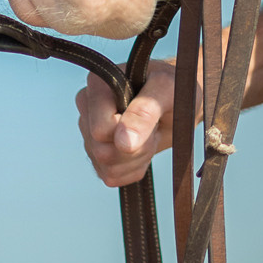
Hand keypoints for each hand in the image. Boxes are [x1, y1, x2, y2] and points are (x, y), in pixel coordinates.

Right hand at [77, 58, 176, 187]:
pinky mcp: (96, 154)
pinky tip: (142, 148)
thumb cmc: (172, 87)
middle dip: (137, 147)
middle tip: (153, 127)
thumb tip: (123, 143)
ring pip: (107, 168)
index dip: (129, 132)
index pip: (100, 130)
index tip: (149, 115)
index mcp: (97, 84)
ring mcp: (88, 132)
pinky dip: (134, 169)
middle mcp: (86, 107)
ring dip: (137, 158)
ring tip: (149, 135)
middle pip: (102, 152)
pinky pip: (111, 177)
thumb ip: (145, 110)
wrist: (176, 102)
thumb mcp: (167, 90)